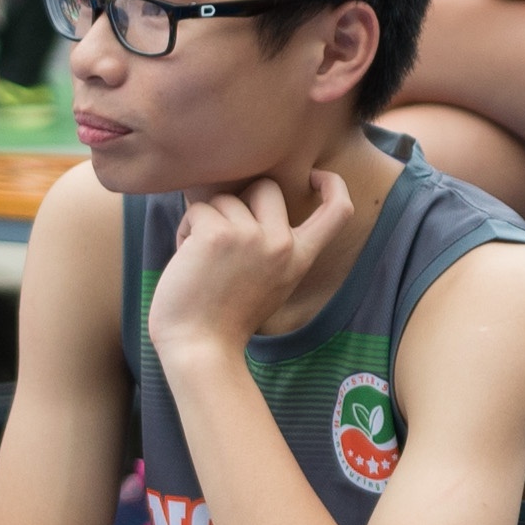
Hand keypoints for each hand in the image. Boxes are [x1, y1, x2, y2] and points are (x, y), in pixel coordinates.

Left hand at [148, 171, 350, 362]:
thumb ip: (273, 246)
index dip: (333, 185)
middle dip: (240, 200)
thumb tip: (250, 200)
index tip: (316, 176)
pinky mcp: (217, 234)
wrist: (200, 348)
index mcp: (300, 258)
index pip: (338, 211)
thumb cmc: (225, 319)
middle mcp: (282, 243)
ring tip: (201, 258)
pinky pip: (198, 210)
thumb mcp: (270, 282)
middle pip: (266, 187)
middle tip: (222, 235)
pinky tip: (187, 260)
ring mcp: (251, 236)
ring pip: (225, 198)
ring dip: (207, 221)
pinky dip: (186, 231)